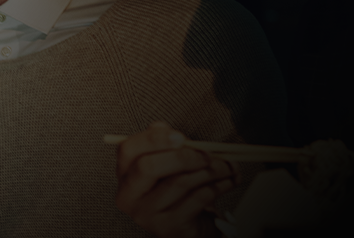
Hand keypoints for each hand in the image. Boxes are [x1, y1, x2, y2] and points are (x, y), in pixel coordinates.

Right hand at [115, 122, 238, 236]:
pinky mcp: (168, 227)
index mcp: (124, 173)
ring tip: (228, 166)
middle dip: (183, 156)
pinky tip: (228, 181)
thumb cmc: (175, 188)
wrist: (188, 224)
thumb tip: (162, 127)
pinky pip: (196, 199)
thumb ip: (162, 143)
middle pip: (148, 167)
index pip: (128, 149)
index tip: (181, 137)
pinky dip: (218, 186)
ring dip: (210, 171)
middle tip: (207, 154)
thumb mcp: (167, 163)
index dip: (154, 139)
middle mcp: (128, 196)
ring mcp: (146, 214)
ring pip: (179, 183)